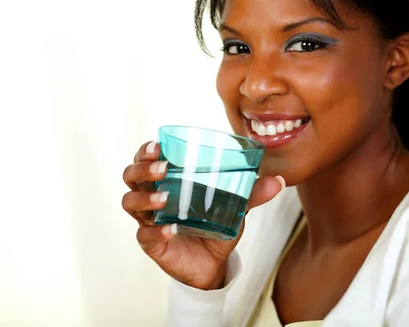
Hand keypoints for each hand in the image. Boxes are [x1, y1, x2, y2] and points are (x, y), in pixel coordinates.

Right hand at [122, 141, 284, 289]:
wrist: (214, 264)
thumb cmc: (216, 225)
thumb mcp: (234, 206)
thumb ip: (251, 193)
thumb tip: (278, 181)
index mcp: (166, 180)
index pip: (145, 159)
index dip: (146, 151)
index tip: (158, 146)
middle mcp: (152, 197)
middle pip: (131, 176)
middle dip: (142, 169)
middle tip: (162, 168)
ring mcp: (149, 220)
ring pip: (130, 202)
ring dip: (145, 198)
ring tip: (165, 198)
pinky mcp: (152, 244)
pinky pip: (145, 236)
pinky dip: (156, 232)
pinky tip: (170, 229)